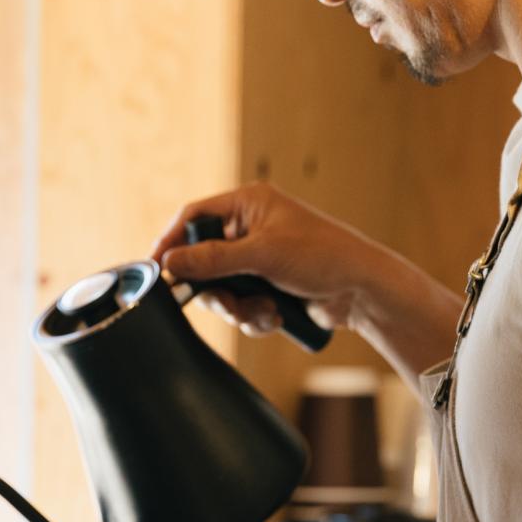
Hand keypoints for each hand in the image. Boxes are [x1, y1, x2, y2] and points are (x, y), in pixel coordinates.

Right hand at [152, 183, 459, 383]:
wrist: (364, 291)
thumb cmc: (322, 256)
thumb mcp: (262, 255)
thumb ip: (212, 259)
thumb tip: (170, 262)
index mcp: (248, 204)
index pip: (194, 217)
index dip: (172, 241)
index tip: (157, 269)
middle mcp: (251, 228)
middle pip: (204, 260)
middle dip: (216, 289)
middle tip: (225, 303)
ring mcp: (260, 260)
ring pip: (223, 289)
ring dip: (240, 308)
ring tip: (265, 311)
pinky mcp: (270, 286)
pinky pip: (243, 305)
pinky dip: (255, 316)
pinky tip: (276, 316)